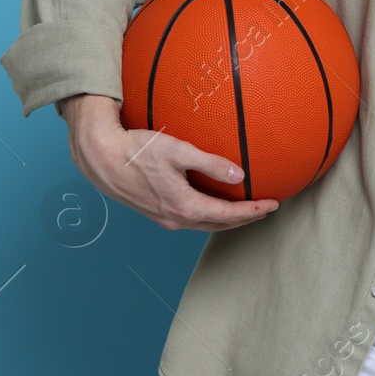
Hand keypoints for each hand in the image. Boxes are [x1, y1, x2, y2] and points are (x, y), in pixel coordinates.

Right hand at [62, 94, 280, 231]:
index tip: (273, 204)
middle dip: (245, 219)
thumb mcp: (179, 151)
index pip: (229, 215)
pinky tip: (212, 205)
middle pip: (219, 225)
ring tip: (245, 210)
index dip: (254, 210)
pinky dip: (209, 216)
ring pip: (204, 224)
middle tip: (265, 210)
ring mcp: (163, 218)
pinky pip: (190, 219)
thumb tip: (239, 176)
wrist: (100, 157)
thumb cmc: (137, 151)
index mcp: (185, 206)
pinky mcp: (155, 212)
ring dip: (227, 220)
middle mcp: (175, 218)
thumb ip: (211, 164)